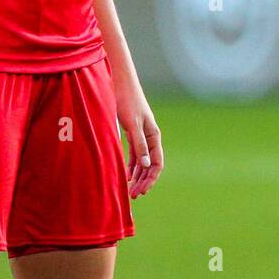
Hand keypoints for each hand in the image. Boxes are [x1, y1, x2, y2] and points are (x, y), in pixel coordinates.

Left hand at [113, 71, 161, 198]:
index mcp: (154, 136)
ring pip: (142, 162)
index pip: (157, 164)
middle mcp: (150, 137)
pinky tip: (126, 175)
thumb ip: (140, 144)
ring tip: (130, 190)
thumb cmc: (127, 100)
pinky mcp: (132, 133)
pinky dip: (132, 166)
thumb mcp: (132, 124)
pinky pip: (135, 154)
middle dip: (143, 181)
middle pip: (150, 165)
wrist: (120, 83)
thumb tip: (147, 166)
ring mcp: (142, 136)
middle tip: (134, 196)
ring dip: (137, 176)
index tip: (141, 191)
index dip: (150, 179)